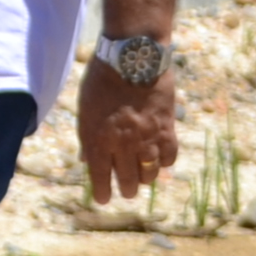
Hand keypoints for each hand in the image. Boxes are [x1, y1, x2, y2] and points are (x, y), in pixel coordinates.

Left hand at [78, 57, 179, 205]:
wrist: (133, 55)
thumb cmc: (102, 79)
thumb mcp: (85, 109)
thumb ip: (87, 136)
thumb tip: (86, 159)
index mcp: (98, 139)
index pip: (100, 176)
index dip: (103, 191)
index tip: (104, 199)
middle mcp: (123, 143)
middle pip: (128, 178)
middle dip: (127, 188)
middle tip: (128, 191)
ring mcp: (147, 136)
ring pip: (150, 171)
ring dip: (146, 178)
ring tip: (145, 178)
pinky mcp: (167, 126)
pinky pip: (169, 154)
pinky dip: (165, 161)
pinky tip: (162, 160)